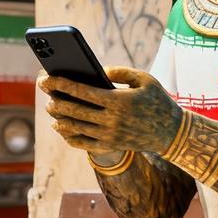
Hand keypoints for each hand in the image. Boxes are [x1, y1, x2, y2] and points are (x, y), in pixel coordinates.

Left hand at [41, 67, 183, 157]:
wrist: (172, 132)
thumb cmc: (158, 101)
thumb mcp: (145, 79)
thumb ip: (121, 71)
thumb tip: (98, 70)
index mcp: (118, 100)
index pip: (82, 91)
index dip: (61, 85)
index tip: (46, 78)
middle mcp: (112, 120)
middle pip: (74, 111)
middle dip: (56, 101)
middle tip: (45, 94)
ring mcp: (110, 136)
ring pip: (75, 128)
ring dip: (60, 119)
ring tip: (52, 110)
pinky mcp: (111, 147)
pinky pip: (83, 144)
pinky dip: (69, 136)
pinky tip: (62, 129)